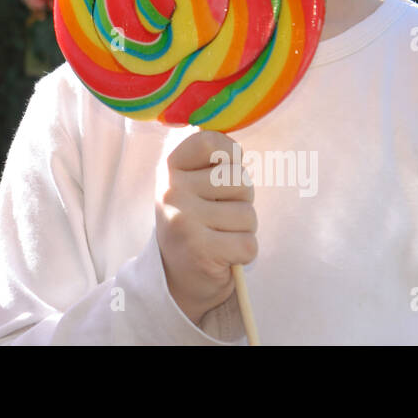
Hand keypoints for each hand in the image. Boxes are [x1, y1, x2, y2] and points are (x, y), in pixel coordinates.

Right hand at [155, 130, 257, 324]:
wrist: (176, 275)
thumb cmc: (195, 220)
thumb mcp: (191, 182)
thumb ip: (210, 160)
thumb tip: (237, 147)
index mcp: (169, 167)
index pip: (210, 141)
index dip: (230, 154)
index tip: (223, 170)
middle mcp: (171, 190)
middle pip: (240, 180)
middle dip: (242, 200)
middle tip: (220, 214)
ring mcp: (183, 220)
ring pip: (247, 215)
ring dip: (243, 229)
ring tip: (220, 235)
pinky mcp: (199, 251)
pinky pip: (248, 244)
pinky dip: (244, 253)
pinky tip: (224, 255)